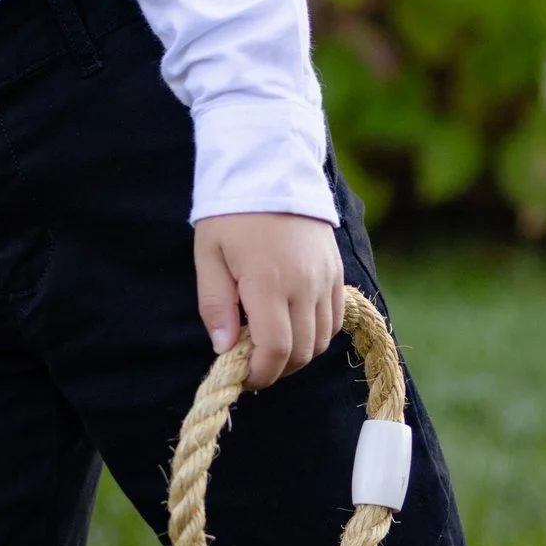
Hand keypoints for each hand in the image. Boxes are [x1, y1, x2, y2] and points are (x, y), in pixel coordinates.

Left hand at [193, 212, 344, 389]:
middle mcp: (304, 284)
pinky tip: (293, 325)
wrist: (270, 168)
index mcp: (268, 282)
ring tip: (270, 344)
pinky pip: (335, 319)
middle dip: (276, 368)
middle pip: (302, 352)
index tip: (242, 376)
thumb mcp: (208, 255)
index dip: (260, 374)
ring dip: (298, 353)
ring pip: (322, 340)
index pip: (275, 350)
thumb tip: (223, 348)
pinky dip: (317, 333)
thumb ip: (215, 305)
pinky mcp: (336, 272)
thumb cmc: (231, 213)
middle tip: (252, 363)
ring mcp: (325, 279)